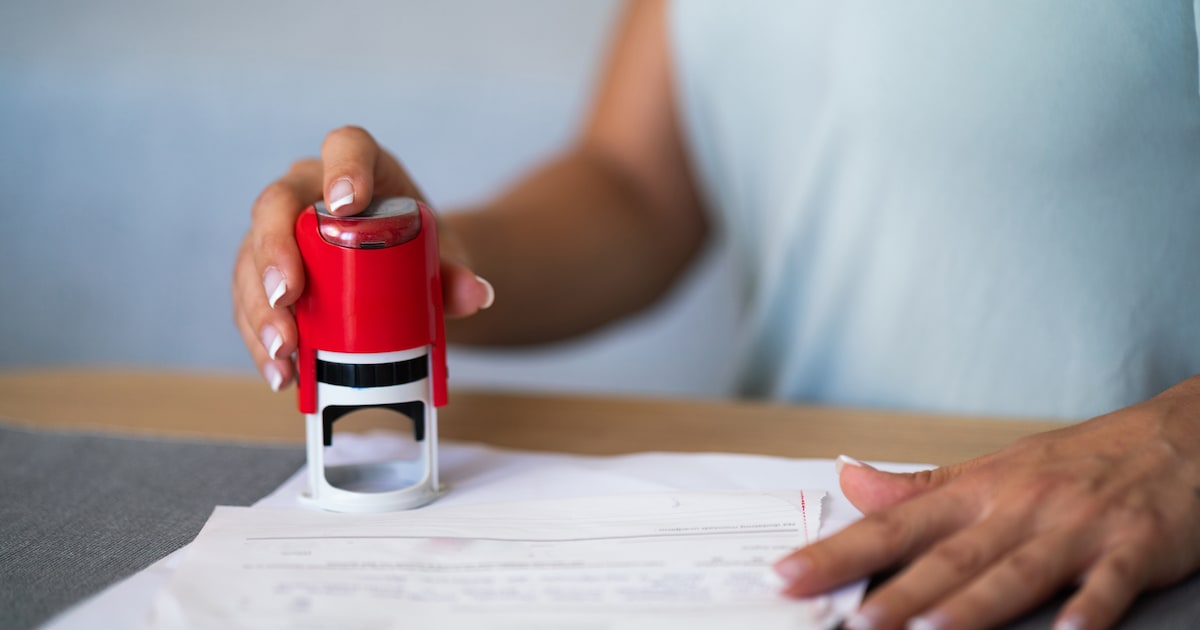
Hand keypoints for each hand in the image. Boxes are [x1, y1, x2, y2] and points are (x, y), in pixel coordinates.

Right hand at [232, 126, 494, 390]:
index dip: (342, 169)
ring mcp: (280, 228)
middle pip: (276, 203)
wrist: (405, 274)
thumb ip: (456, 272)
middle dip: (275, 253)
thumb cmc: (419, 250)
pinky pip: (248, 298)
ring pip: (251, 256)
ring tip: (283, 352)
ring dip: (260, 307)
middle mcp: (309, 188)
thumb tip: (476, 295)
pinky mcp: (263, 270)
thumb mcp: (441, 257)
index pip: (346, 147)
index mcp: (361, 166)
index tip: (344, 206)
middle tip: (288, 296)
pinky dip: (260, 338)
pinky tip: (280, 371)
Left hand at [775, 379, 1199, 629]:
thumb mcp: (993, 468)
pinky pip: (1107, 585)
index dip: (840, 551)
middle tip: (850, 619)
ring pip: (1015, 572)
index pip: (894, 525)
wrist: (1179, 436)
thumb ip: (919, 487)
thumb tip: (849, 480)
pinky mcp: (1133, 547)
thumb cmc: (1079, 460)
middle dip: (895, 591)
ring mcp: (1075, 528)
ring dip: (973, 604)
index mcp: (978, 492)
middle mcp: (1018, 508)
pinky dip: (1088, 610)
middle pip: (947, 557)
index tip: (789, 574)